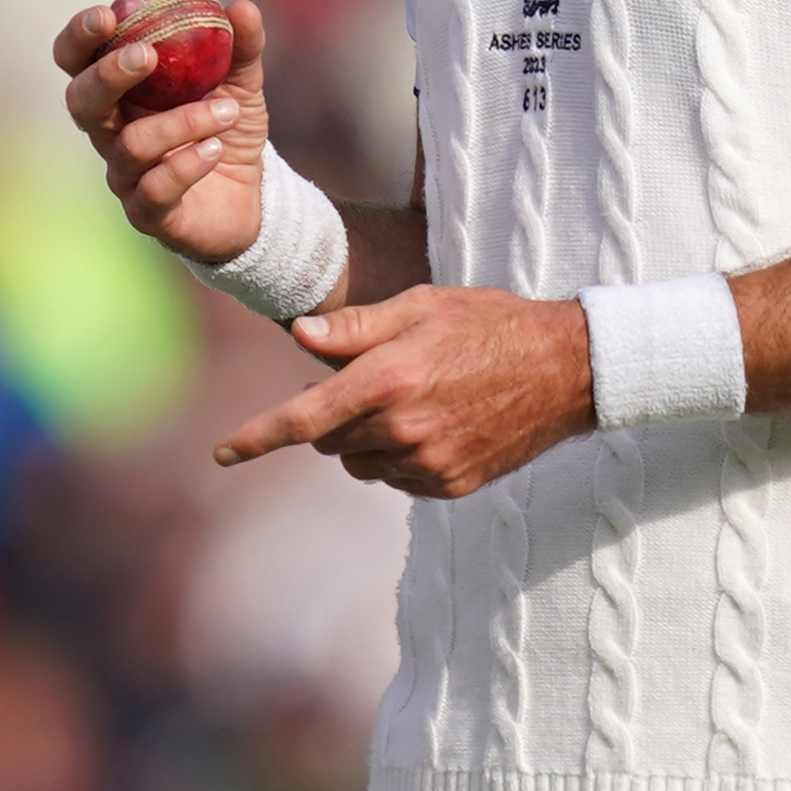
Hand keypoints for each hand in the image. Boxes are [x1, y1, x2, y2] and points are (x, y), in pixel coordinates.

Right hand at [53, 0, 272, 265]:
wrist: (255, 197)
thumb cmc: (230, 129)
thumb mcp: (242, 82)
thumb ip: (240, 47)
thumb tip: (242, 7)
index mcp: (120, 92)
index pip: (76, 60)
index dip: (79, 38)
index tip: (106, 15)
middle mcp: (110, 132)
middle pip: (80, 102)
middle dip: (107, 75)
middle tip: (145, 56)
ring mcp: (125, 175)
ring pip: (130, 145)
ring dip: (180, 122)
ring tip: (226, 111)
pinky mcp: (148, 212)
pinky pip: (154, 188)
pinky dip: (187, 165)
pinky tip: (215, 151)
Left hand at [213, 285, 594, 497]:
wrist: (567, 368)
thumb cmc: (489, 323)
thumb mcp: (420, 305)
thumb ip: (355, 328)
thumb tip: (298, 337)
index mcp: (387, 381)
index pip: (302, 419)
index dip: (256, 437)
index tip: (222, 453)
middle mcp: (403, 430)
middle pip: (327, 440)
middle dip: (328, 414)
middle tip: (367, 378)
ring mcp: (429, 464)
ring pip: (359, 463)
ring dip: (363, 438)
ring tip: (408, 397)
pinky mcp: (452, 485)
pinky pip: (398, 479)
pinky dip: (398, 456)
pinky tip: (434, 422)